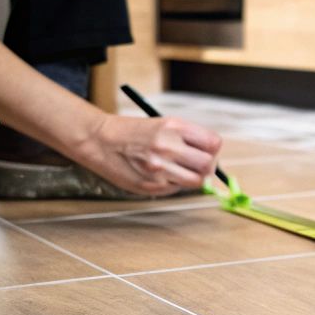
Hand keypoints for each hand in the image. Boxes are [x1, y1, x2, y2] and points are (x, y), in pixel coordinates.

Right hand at [75, 113, 222, 195]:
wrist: (100, 140)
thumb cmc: (133, 132)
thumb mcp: (163, 125)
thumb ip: (187, 139)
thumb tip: (210, 158)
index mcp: (174, 127)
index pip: (213, 143)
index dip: (214, 150)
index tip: (208, 153)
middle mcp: (169, 146)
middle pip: (208, 164)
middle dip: (208, 167)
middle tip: (199, 167)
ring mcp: (160, 168)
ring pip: (196, 181)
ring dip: (193, 178)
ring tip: (181, 172)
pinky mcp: (152, 185)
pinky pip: (176, 189)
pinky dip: (175, 184)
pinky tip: (162, 175)